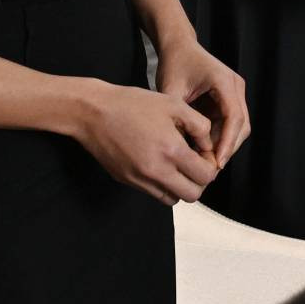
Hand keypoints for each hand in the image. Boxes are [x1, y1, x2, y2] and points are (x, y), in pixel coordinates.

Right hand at [70, 80, 220, 204]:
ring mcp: (139, 180)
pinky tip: (161, 164)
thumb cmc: (133, 104)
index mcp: (171, 151)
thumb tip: (208, 145)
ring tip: (178, 164)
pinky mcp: (127, 181)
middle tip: (195, 161)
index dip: (211, 165)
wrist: (94, 112)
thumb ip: (199, 126)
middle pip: (192, 195)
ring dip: (181, 186)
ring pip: (172, 199)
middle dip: (199, 180)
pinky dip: (163, 185)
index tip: (204, 152)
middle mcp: (156, 172)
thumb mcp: (174, 104)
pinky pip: (153, 193)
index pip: (205, 176)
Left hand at [155, 37, 250, 168]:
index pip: (234, 117)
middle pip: (242, 125)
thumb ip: (177, 117)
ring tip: (207, 162)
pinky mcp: (229, 98)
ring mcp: (235, 92)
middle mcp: (235, 87)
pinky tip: (205, 150)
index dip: (227, 143)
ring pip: (239, 126)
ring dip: (226, 144)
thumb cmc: (174, 64)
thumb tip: (180, 148)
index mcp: (224, 81)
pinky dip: (221, 138)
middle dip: (228, 148)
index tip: (217, 163)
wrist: (179, 46)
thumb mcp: (170, 90)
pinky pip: (231, 123)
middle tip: (211, 169)